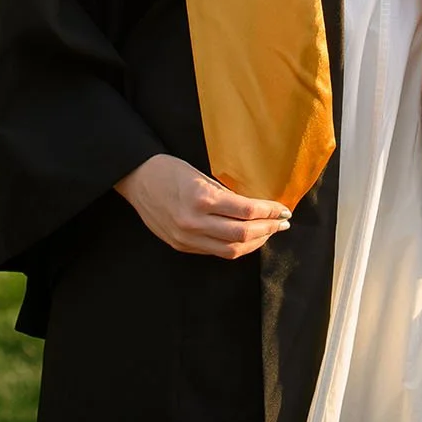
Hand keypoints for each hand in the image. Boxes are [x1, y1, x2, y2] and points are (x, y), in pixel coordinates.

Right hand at [115, 153, 291, 257]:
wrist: (137, 180)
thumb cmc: (170, 169)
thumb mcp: (201, 175)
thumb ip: (225, 195)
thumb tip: (255, 208)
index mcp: (202, 198)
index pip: (246, 211)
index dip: (269, 212)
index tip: (284, 209)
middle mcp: (195, 222)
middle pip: (242, 235)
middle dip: (268, 229)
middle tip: (283, 222)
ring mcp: (187, 238)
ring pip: (230, 250)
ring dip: (255, 243)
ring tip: (269, 232)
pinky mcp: (181, 246)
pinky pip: (215, 252)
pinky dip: (235, 247)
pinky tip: (246, 239)